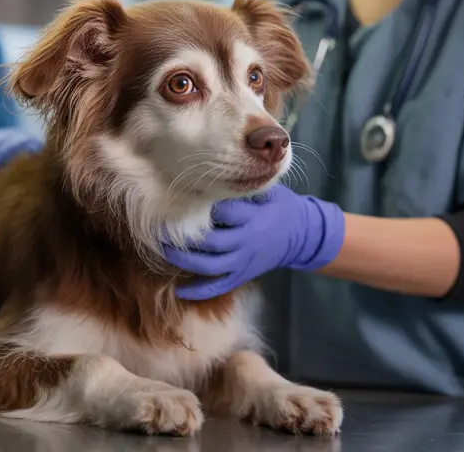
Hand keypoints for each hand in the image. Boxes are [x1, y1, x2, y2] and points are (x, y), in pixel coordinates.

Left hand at [162, 185, 345, 300]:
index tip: (179, 199)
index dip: (201, 206)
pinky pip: (219, 287)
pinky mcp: (243, 275)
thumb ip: (244, 187)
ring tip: (164, 249)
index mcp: (253, 218)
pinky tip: (180, 290)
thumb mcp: (268, 192)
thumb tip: (215, 172)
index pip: (224, 212)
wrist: (301, 235)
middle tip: (161, 227)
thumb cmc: (279, 206)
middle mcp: (247, 241)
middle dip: (185, 237)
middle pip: (212, 242)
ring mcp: (244, 261)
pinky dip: (199, 291)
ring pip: (210, 267)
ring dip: (185, 261)